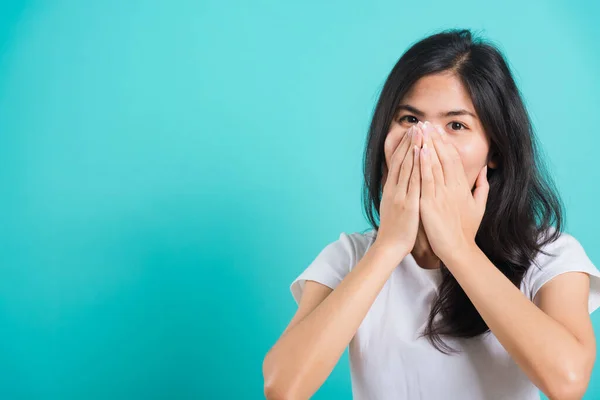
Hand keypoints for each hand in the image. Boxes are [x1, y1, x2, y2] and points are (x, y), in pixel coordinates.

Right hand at [374, 126, 421, 263]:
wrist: (389, 247)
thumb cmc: (395, 230)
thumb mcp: (392, 207)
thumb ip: (397, 193)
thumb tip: (400, 184)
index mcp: (391, 189)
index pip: (397, 163)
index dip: (404, 146)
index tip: (411, 132)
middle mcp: (394, 188)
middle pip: (401, 160)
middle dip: (409, 142)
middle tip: (416, 125)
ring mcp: (400, 194)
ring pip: (407, 166)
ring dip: (413, 148)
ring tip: (420, 132)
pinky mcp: (408, 203)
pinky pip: (413, 180)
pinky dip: (417, 165)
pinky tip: (422, 153)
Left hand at [417, 121, 488, 260]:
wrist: (458, 249)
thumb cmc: (466, 230)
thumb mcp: (479, 206)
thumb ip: (482, 186)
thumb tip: (484, 170)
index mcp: (462, 187)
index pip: (454, 159)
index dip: (445, 143)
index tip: (438, 130)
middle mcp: (453, 187)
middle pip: (444, 157)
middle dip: (435, 139)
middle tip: (427, 123)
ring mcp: (441, 194)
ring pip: (434, 165)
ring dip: (427, 146)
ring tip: (421, 131)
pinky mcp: (429, 203)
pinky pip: (426, 180)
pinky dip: (423, 165)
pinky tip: (419, 151)